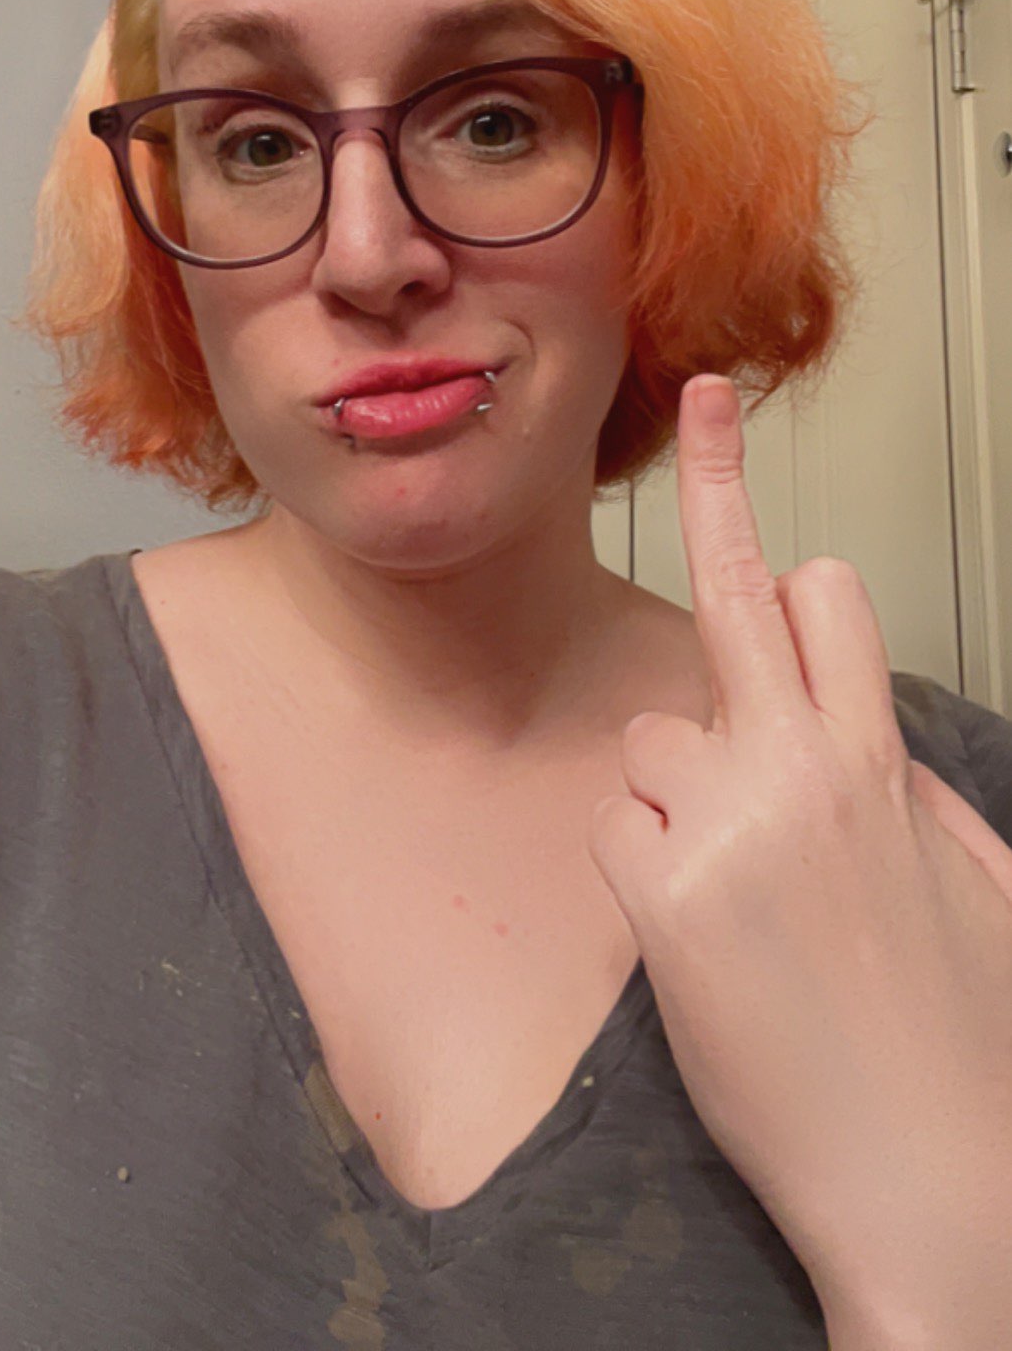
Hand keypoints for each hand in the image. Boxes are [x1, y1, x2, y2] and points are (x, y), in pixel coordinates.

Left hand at [587, 374, 1011, 1332]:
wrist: (937, 1189)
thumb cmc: (963, 1047)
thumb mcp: (979, 889)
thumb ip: (919, 796)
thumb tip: (884, 746)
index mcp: (883, 761)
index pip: (828, 598)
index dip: (792, 554)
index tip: (748, 448)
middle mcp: (806, 767)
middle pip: (742, 587)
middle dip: (718, 488)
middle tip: (706, 405)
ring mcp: (730, 822)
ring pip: (651, 741)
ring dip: (674, 798)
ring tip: (732, 900)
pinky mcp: (665, 896)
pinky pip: (618, 829)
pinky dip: (643, 874)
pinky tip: (701, 946)